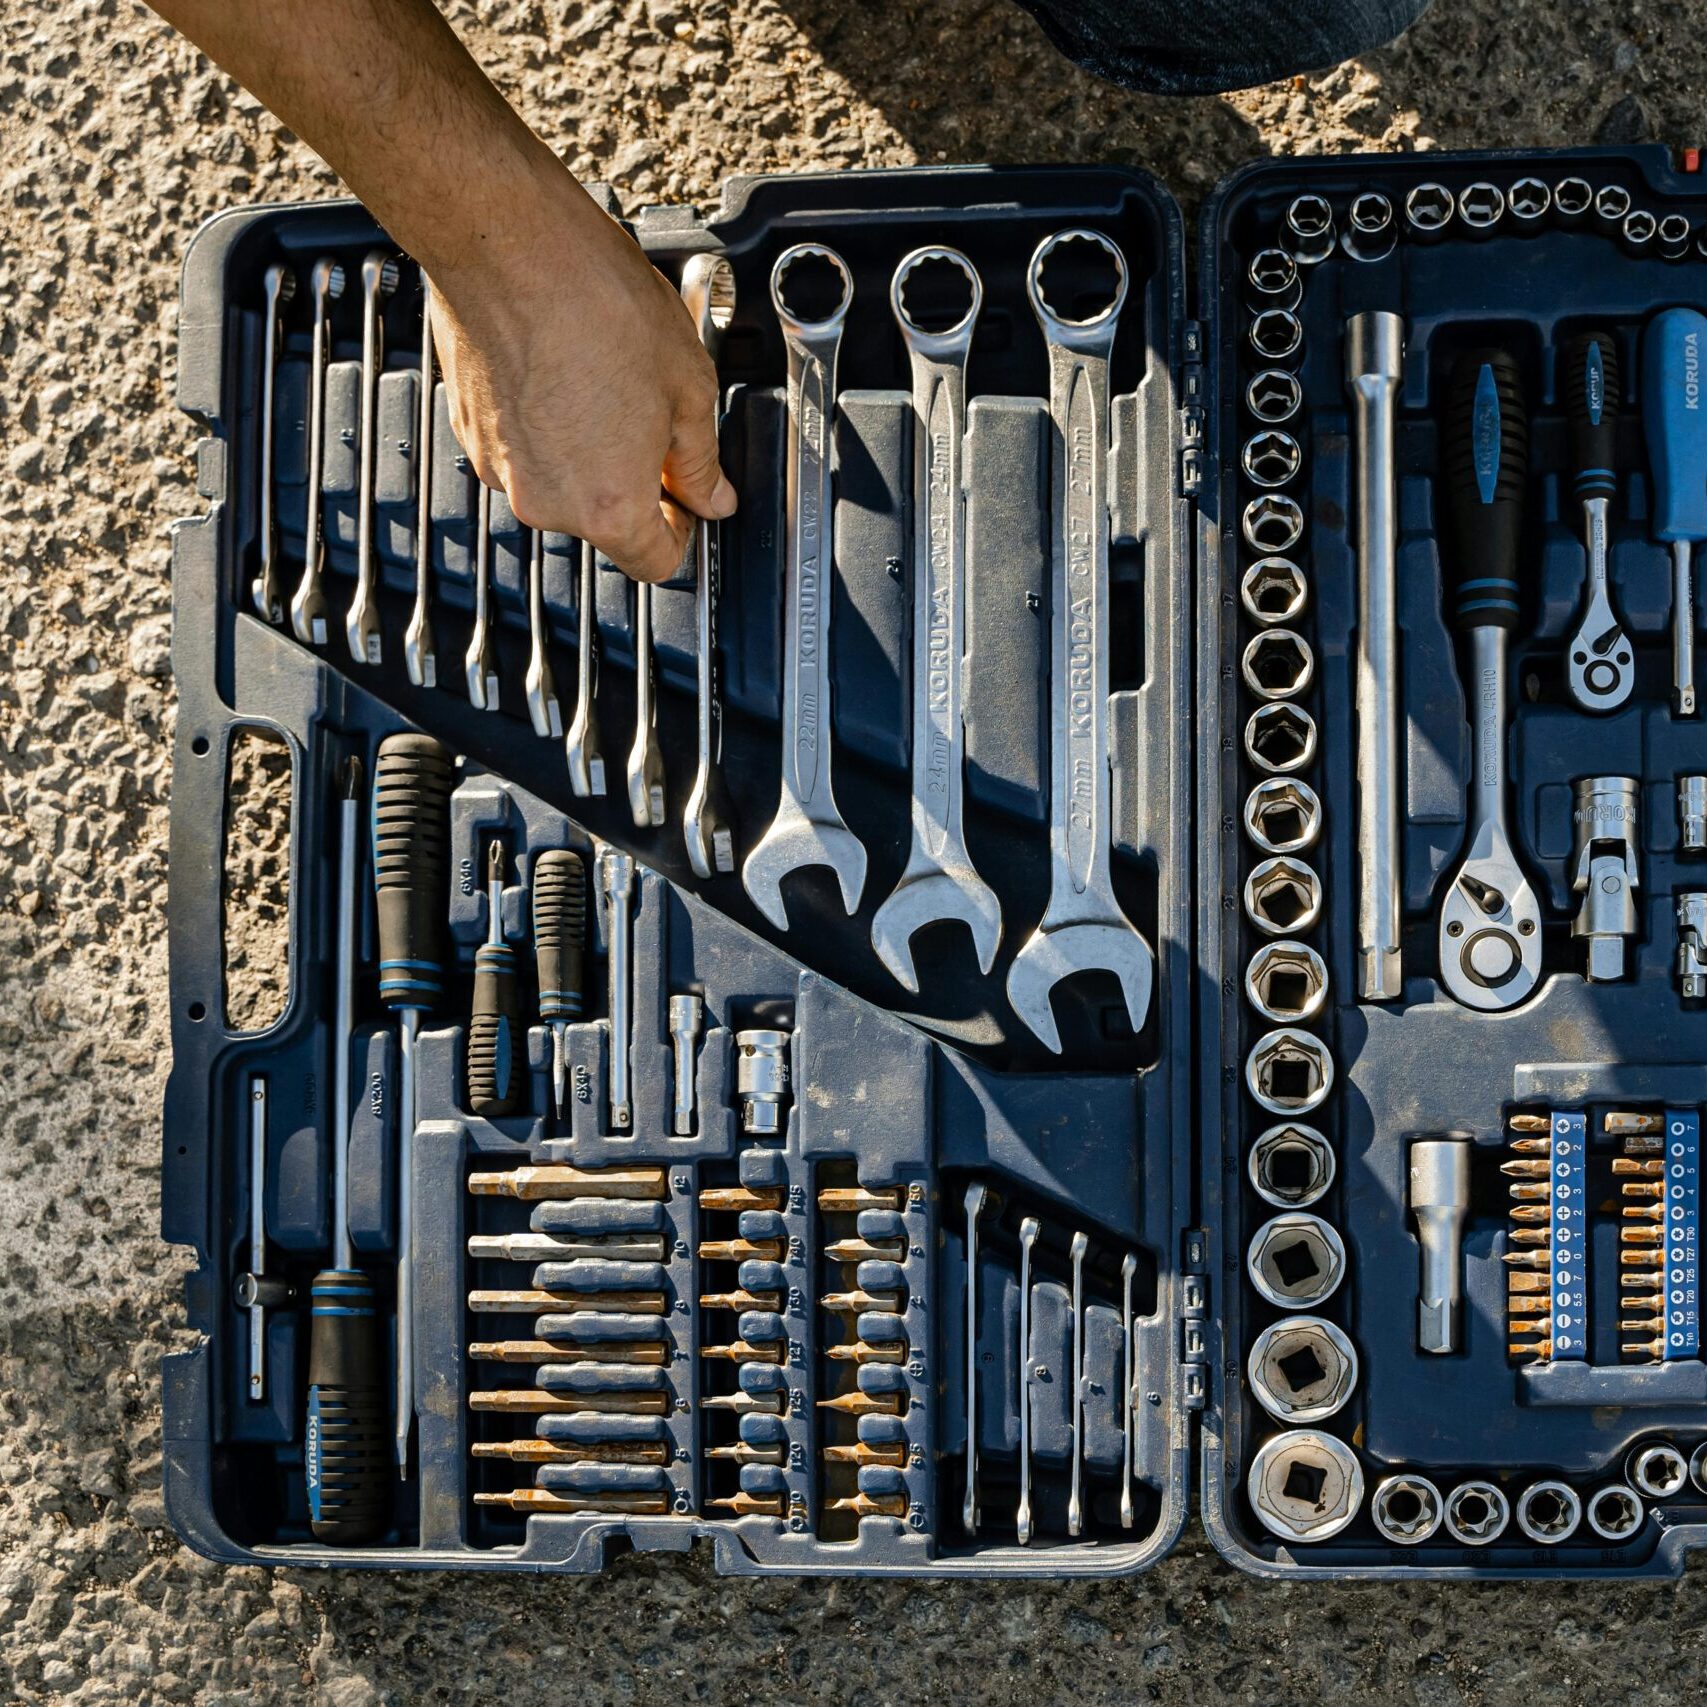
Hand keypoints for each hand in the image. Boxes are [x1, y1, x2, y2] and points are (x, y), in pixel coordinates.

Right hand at [430, 177, 735, 581]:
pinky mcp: (471, 433)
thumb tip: (712, 496)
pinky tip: (567, 370)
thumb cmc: (594, 302)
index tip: (689, 501)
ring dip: (590, 450)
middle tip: (654, 419)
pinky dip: (548, 425)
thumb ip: (702, 460)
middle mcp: (546, 503)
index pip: (655, 564)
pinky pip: (525, 450)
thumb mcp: (688, 386)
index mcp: (608, 506)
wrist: (506, 242)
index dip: (682, 533)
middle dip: (635, 481)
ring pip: (562, 484)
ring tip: (607, 381)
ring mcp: (500, 470)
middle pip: (605, 522)